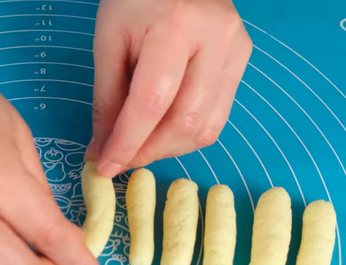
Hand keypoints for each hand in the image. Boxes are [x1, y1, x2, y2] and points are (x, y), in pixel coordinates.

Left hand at [86, 0, 251, 176]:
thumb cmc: (134, 1)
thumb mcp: (109, 42)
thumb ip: (106, 99)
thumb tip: (102, 151)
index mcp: (176, 27)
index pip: (152, 102)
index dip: (127, 143)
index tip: (105, 167)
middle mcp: (216, 40)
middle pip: (185, 121)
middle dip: (148, 151)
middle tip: (119, 160)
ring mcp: (235, 52)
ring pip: (206, 127)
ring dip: (167, 148)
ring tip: (139, 145)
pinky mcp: (242, 62)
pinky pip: (217, 118)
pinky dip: (186, 135)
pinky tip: (162, 130)